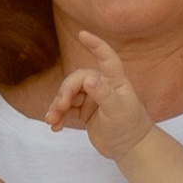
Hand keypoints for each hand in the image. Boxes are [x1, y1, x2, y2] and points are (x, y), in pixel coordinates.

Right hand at [44, 31, 156, 165]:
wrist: (131, 149)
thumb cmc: (130, 127)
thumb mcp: (118, 111)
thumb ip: (103, 94)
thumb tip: (88, 78)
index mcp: (115, 81)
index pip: (106, 58)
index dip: (95, 45)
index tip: (82, 34)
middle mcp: (102, 86)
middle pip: (77, 80)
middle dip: (65, 92)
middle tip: (58, 108)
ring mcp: (92, 99)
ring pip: (68, 96)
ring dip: (57, 106)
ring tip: (51, 120)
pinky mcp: (85, 113)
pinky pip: (67, 110)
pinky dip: (59, 117)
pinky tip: (54, 127)